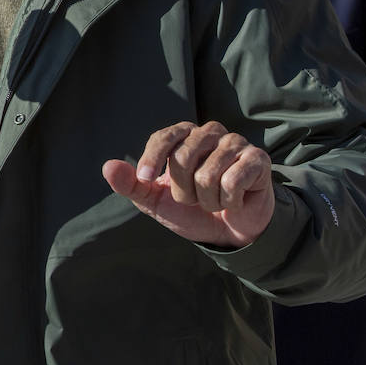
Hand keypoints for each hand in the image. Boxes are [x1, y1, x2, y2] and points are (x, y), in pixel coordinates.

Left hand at [102, 120, 273, 247]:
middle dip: (184, 190)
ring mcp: (235, 143)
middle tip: (193, 200)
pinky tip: (234, 201)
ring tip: (214, 201)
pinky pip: (233, 181)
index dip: (152, 158)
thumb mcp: (155, 201)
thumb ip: (132, 184)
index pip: (163, 137)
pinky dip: (228, 201)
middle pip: (184, 157)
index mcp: (183, 136)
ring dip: (207, 200)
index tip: (146, 178)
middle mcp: (210, 132)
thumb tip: (108, 167)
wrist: (228, 232)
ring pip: (208, 174)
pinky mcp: (258, 159)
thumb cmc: (190, 210)